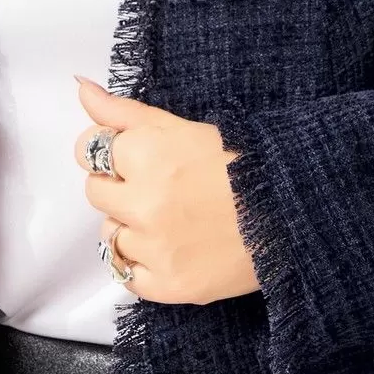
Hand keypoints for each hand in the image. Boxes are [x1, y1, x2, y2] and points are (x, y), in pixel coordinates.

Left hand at [73, 77, 258, 304]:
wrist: (291, 214)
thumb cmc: (241, 164)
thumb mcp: (183, 127)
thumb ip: (124, 112)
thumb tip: (82, 88)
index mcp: (147, 153)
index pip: (89, 150)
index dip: (111, 153)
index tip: (135, 158)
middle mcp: (144, 201)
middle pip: (95, 193)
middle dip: (120, 187)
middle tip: (161, 188)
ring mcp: (154, 247)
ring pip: (109, 236)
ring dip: (131, 227)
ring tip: (172, 220)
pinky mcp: (167, 285)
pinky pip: (126, 276)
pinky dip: (143, 264)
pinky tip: (171, 248)